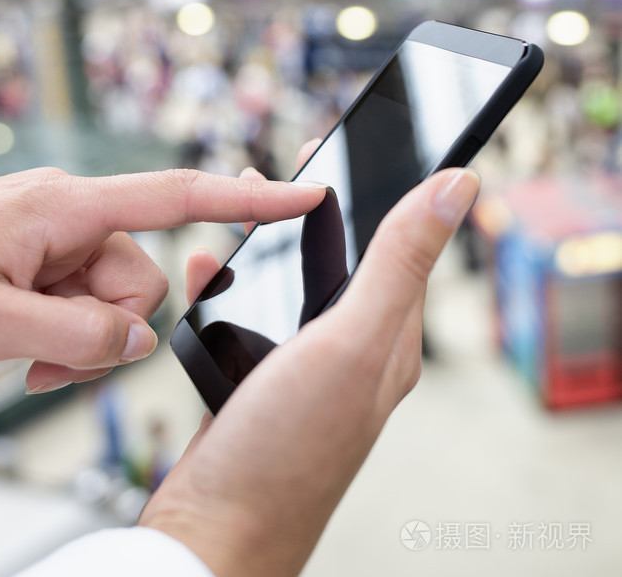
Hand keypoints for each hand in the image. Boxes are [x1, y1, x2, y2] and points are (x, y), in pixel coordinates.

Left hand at [0, 166, 325, 393]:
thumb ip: (75, 333)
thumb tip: (136, 339)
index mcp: (65, 207)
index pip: (175, 195)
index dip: (246, 198)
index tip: (303, 194)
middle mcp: (70, 216)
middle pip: (141, 278)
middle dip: (107, 330)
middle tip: (49, 360)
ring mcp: (57, 240)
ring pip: (115, 302)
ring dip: (80, 342)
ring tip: (25, 357)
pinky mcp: (44, 262)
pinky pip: (84, 305)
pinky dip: (64, 339)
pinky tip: (24, 353)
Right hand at [140, 153, 479, 576]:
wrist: (209, 533)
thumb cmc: (284, 449)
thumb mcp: (350, 340)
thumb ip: (400, 261)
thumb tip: (458, 184)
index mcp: (390, 338)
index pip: (403, 243)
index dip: (384, 185)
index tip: (354, 134)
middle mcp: (353, 351)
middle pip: (346, 256)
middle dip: (320, 205)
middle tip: (292, 162)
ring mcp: (304, 368)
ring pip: (296, 279)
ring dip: (273, 236)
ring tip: (244, 198)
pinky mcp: (260, 380)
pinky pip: (254, 311)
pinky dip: (234, 279)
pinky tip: (209, 268)